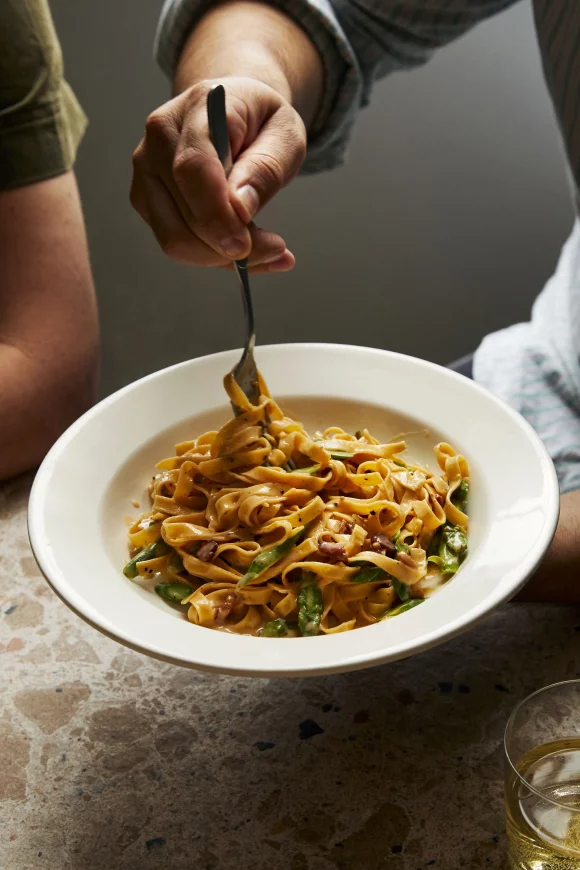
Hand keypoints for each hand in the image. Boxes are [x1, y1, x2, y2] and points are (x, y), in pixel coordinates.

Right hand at [131, 77, 305, 272]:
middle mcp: (160, 137)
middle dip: (229, 245)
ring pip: (175, 238)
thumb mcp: (286, 135)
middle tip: (276, 249)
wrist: (232, 113)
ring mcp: (147, 170)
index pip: (193, 167)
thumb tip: (240, 208)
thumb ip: (266, 168)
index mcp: (198, 108)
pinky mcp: (146, 198)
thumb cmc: (261, 122)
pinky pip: (176, 243)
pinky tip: (242, 246)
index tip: (243, 245)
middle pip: (183, 213)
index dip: (216, 214)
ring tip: (264, 248)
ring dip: (222, 256)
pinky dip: (212, 255)